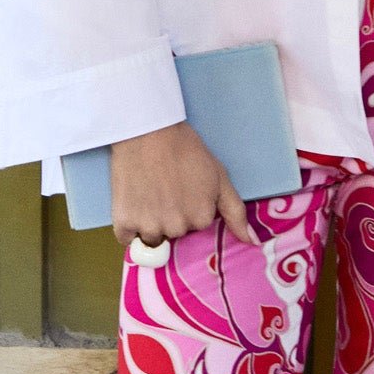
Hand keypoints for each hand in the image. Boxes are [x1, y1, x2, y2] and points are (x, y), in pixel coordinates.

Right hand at [110, 122, 253, 248]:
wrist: (148, 131)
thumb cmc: (185, 149)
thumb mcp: (219, 176)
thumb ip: (235, 212)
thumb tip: (250, 241)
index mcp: (201, 219)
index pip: (196, 226)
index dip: (190, 207)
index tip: (183, 189)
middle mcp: (176, 228)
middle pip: (174, 233)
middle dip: (171, 216)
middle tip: (165, 188)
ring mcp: (149, 226)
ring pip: (151, 237)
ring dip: (149, 222)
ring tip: (148, 193)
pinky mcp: (124, 221)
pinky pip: (127, 237)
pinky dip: (128, 225)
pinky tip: (133, 202)